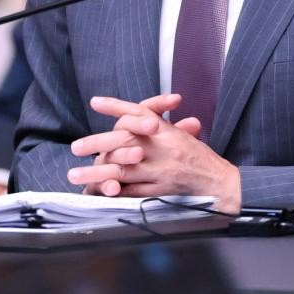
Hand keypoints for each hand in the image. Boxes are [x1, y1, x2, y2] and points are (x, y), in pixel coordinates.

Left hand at [67, 94, 241, 212]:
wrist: (217, 181)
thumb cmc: (196, 156)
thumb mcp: (178, 133)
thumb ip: (155, 121)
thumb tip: (127, 114)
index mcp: (166, 132)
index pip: (138, 113)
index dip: (116, 107)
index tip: (96, 102)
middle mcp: (161, 149)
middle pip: (124, 140)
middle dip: (97, 143)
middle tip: (76, 147)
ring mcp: (159, 171)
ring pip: (122, 170)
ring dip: (96, 172)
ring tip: (75, 174)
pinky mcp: (158, 190)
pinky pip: (131, 191)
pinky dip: (113, 191)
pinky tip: (96, 191)